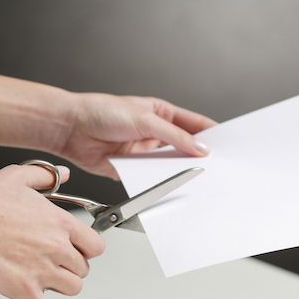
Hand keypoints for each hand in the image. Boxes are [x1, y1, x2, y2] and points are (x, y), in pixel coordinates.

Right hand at [0, 164, 104, 298]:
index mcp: (61, 224)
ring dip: (62, 287)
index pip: (96, 246)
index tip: (78, 250)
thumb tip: (62, 174)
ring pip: (73, 289)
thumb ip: (46, 176)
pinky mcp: (25, 290)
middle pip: (84, 269)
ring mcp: (43, 271)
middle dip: (70, 267)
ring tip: (47, 280)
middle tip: (53, 263)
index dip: (87, 250)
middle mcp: (57, 248)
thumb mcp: (19, 176)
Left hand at [57, 94, 216, 178]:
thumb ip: (175, 136)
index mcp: (163, 114)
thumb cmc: (101, 111)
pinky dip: (159, 183)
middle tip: (216, 167)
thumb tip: (200, 148)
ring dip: (180, 171)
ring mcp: (145, 152)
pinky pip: (151, 178)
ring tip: (196, 179)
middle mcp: (156, 133)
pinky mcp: (133, 169)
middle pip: (185, 147)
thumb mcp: (145, 119)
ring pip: (170, 164)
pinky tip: (168, 186)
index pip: (195, 124)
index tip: (228, 146)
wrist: (71, 129)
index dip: (212, 134)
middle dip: (199, 156)